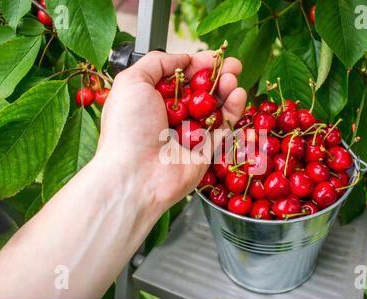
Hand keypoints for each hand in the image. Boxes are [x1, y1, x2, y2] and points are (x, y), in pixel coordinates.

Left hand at [96, 51, 245, 214]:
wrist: (136, 174)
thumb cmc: (128, 129)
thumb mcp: (132, 82)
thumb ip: (156, 62)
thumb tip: (182, 58)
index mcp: (152, 100)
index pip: (181, 77)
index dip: (198, 65)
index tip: (213, 57)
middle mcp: (172, 116)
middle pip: (202, 90)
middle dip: (218, 75)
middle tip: (232, 64)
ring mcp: (190, 132)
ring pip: (216, 106)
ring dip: (227, 89)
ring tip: (233, 78)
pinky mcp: (207, 149)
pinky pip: (224, 126)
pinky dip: (234, 109)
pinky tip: (238, 94)